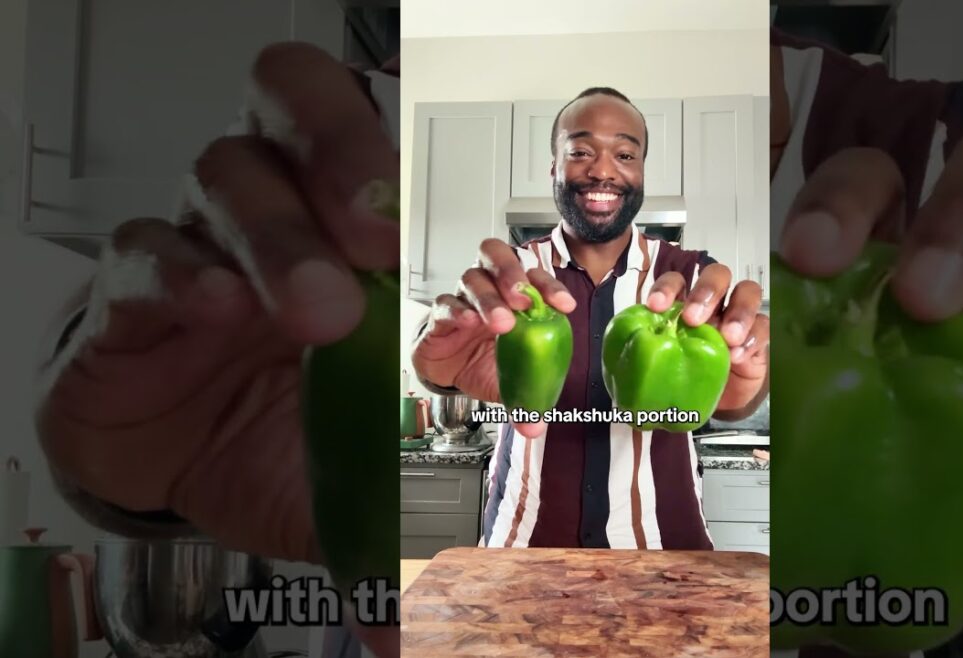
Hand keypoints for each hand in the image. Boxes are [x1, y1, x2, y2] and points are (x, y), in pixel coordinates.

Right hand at [35, 43, 398, 655]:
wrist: (180, 470)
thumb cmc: (282, 431)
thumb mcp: (365, 454)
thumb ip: (424, 477)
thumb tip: (476, 540)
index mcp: (344, 229)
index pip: (367, 132)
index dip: (397, 146)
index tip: (424, 213)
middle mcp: (274, 212)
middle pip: (292, 110)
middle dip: (342, 154)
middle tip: (376, 230)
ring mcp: (198, 242)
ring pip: (225, 179)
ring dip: (278, 239)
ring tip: (315, 312)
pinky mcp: (127, 294)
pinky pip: (143, 254)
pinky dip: (180, 273)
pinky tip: (214, 310)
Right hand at [411, 238, 575, 437]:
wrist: (447, 373)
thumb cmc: (483, 362)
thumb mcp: (509, 383)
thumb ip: (524, 400)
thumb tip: (535, 425)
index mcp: (514, 299)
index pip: (534, 278)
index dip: (549, 287)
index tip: (563, 305)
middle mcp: (489, 290)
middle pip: (497, 257)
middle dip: (513, 274)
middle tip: (522, 299)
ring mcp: (463, 299)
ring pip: (472, 279)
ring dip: (489, 299)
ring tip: (501, 322)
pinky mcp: (438, 316)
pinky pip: (445, 304)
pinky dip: (458, 310)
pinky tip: (469, 322)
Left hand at [643, 264, 768, 414]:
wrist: (717, 401)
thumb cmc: (687, 373)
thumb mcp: (666, 364)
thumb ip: (650, 353)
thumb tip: (622, 359)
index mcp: (685, 303)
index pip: (677, 280)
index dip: (667, 287)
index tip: (655, 306)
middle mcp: (714, 303)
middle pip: (716, 274)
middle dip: (705, 291)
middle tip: (693, 318)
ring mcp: (739, 317)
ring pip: (747, 291)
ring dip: (737, 311)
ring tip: (727, 337)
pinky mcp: (759, 336)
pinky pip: (763, 326)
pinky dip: (753, 338)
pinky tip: (738, 356)